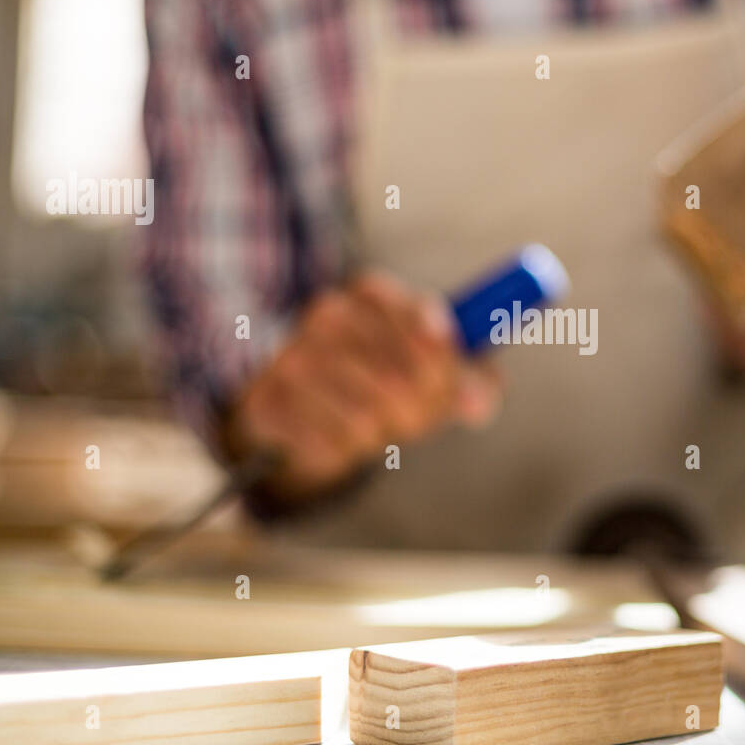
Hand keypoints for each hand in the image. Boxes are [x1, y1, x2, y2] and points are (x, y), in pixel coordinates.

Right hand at [226, 271, 501, 498]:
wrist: (301, 411)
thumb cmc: (386, 381)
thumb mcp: (439, 373)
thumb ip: (472, 381)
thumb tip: (477, 403)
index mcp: (370, 292)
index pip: (423, 322)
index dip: (447, 364)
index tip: (456, 387)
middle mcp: (325, 314)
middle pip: (400, 379)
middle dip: (422, 412)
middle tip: (419, 419)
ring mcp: (290, 358)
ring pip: (367, 419)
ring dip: (382, 434)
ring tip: (375, 424)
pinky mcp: (266, 404)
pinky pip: (330, 446)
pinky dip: (345, 452)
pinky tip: (338, 438)